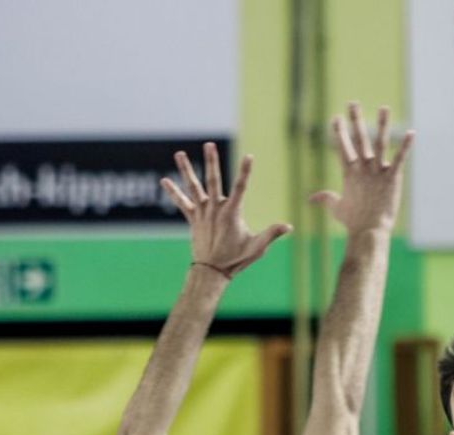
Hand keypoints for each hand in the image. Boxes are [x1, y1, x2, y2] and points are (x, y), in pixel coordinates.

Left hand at [161, 143, 290, 277]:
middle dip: (211, 162)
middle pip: (212, 180)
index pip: (240, 188)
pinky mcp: (193, 218)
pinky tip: (164, 180)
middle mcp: (214, 209)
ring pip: (193, 187)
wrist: (211, 271)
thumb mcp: (257, 247)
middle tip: (209, 144)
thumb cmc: (235, 259)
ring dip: (186, 169)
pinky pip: (181, 202)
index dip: (245, 171)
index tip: (249, 156)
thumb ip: (272, 234)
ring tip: (179, 154)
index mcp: (231, 213)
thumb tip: (289, 227)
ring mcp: (202, 213)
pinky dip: (173, 192)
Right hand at [310, 103, 414, 235]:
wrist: (369, 231)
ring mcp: (378, 172)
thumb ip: (324, 199)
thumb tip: (310, 199)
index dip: (339, 132)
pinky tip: (412, 133)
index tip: (336, 117)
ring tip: (384, 108)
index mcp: (349, 173)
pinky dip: (406, 146)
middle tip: (352, 103)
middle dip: (355, 120)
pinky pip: (400, 159)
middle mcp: (363, 168)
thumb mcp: (335, 208)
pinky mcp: (392, 178)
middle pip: (358, 139)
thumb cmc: (352, 221)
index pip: (342, 147)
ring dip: (382, 125)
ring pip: (380, 143)